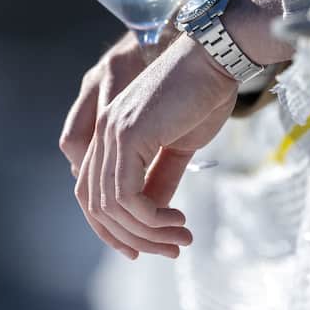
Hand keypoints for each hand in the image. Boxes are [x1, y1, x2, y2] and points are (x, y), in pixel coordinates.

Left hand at [74, 35, 238, 258]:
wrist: (216, 59)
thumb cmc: (204, 94)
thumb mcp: (180, 146)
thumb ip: (161, 178)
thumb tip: (154, 215)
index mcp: (111, 134)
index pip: (94, 192)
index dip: (113, 227)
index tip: (147, 247)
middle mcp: (103, 133)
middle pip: (95, 206)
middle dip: (131, 238)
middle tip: (169, 250)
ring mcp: (111, 133)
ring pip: (111, 206)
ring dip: (146, 233)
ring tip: (179, 240)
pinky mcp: (127, 134)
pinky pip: (127, 195)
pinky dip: (150, 219)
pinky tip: (176, 222)